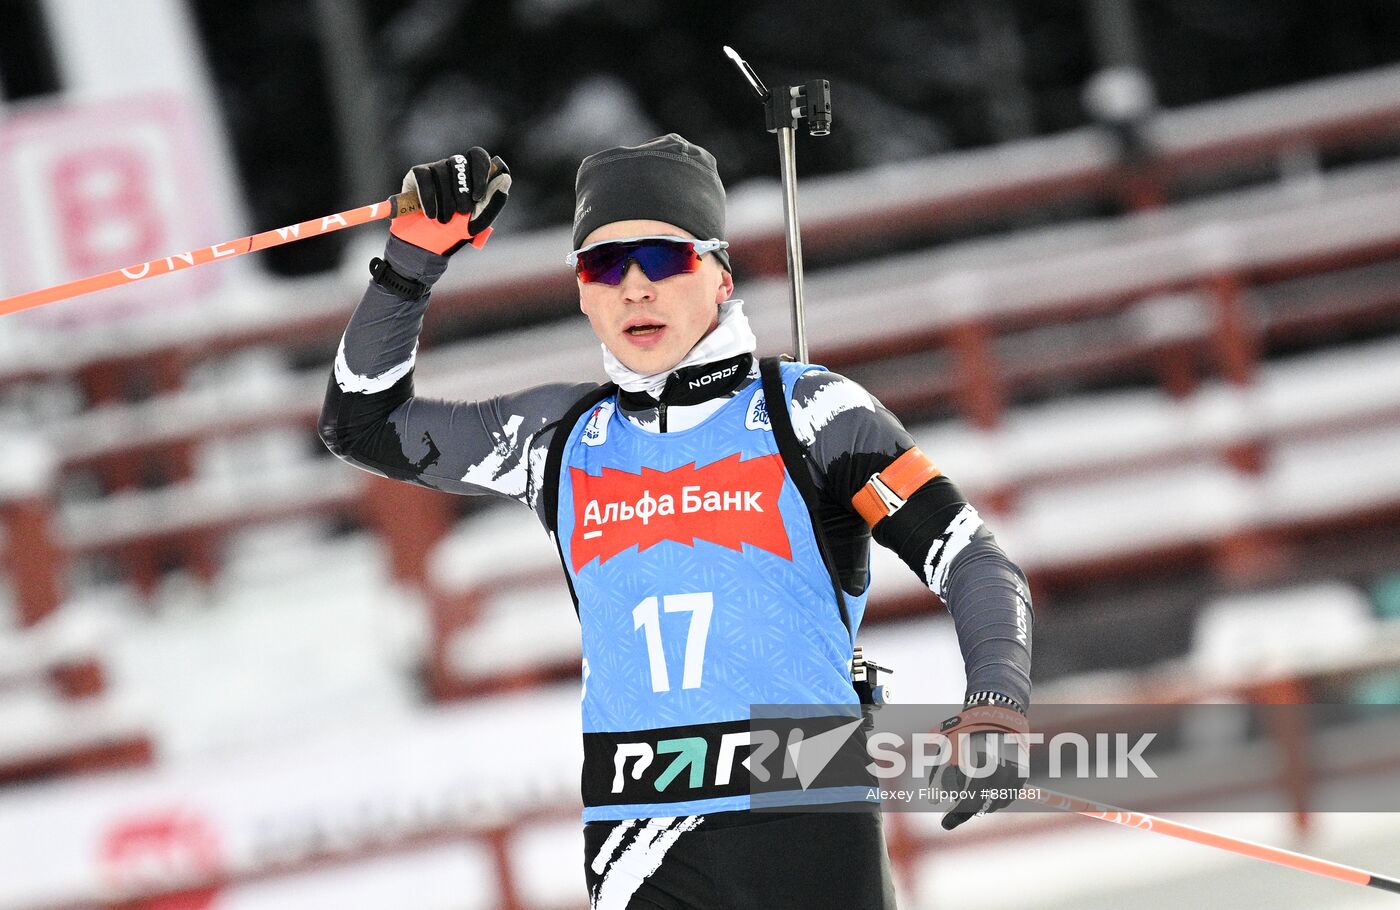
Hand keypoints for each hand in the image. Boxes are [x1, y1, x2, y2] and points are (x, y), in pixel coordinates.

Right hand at [390, 148, 510, 255]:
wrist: (427, 245)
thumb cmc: (455, 231)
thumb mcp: (478, 222)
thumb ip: (493, 202)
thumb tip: (506, 178)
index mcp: (471, 175)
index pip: (477, 156)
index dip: (479, 172)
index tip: (477, 197)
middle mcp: (453, 167)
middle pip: (459, 162)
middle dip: (462, 190)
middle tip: (462, 212)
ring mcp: (434, 168)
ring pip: (441, 171)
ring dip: (446, 200)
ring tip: (445, 220)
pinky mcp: (416, 174)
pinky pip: (424, 177)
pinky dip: (429, 198)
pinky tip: (431, 215)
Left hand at [932, 705, 1029, 830]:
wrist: (995, 716)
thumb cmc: (967, 733)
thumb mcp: (948, 750)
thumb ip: (940, 775)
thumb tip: (934, 800)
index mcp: (975, 768)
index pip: (965, 802)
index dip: (954, 816)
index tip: (944, 825)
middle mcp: (995, 775)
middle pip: (980, 806)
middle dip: (966, 809)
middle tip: (957, 808)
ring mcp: (1009, 776)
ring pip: (995, 803)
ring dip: (983, 804)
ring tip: (973, 795)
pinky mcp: (1020, 775)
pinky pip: (1008, 796)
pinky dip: (998, 798)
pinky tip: (988, 792)